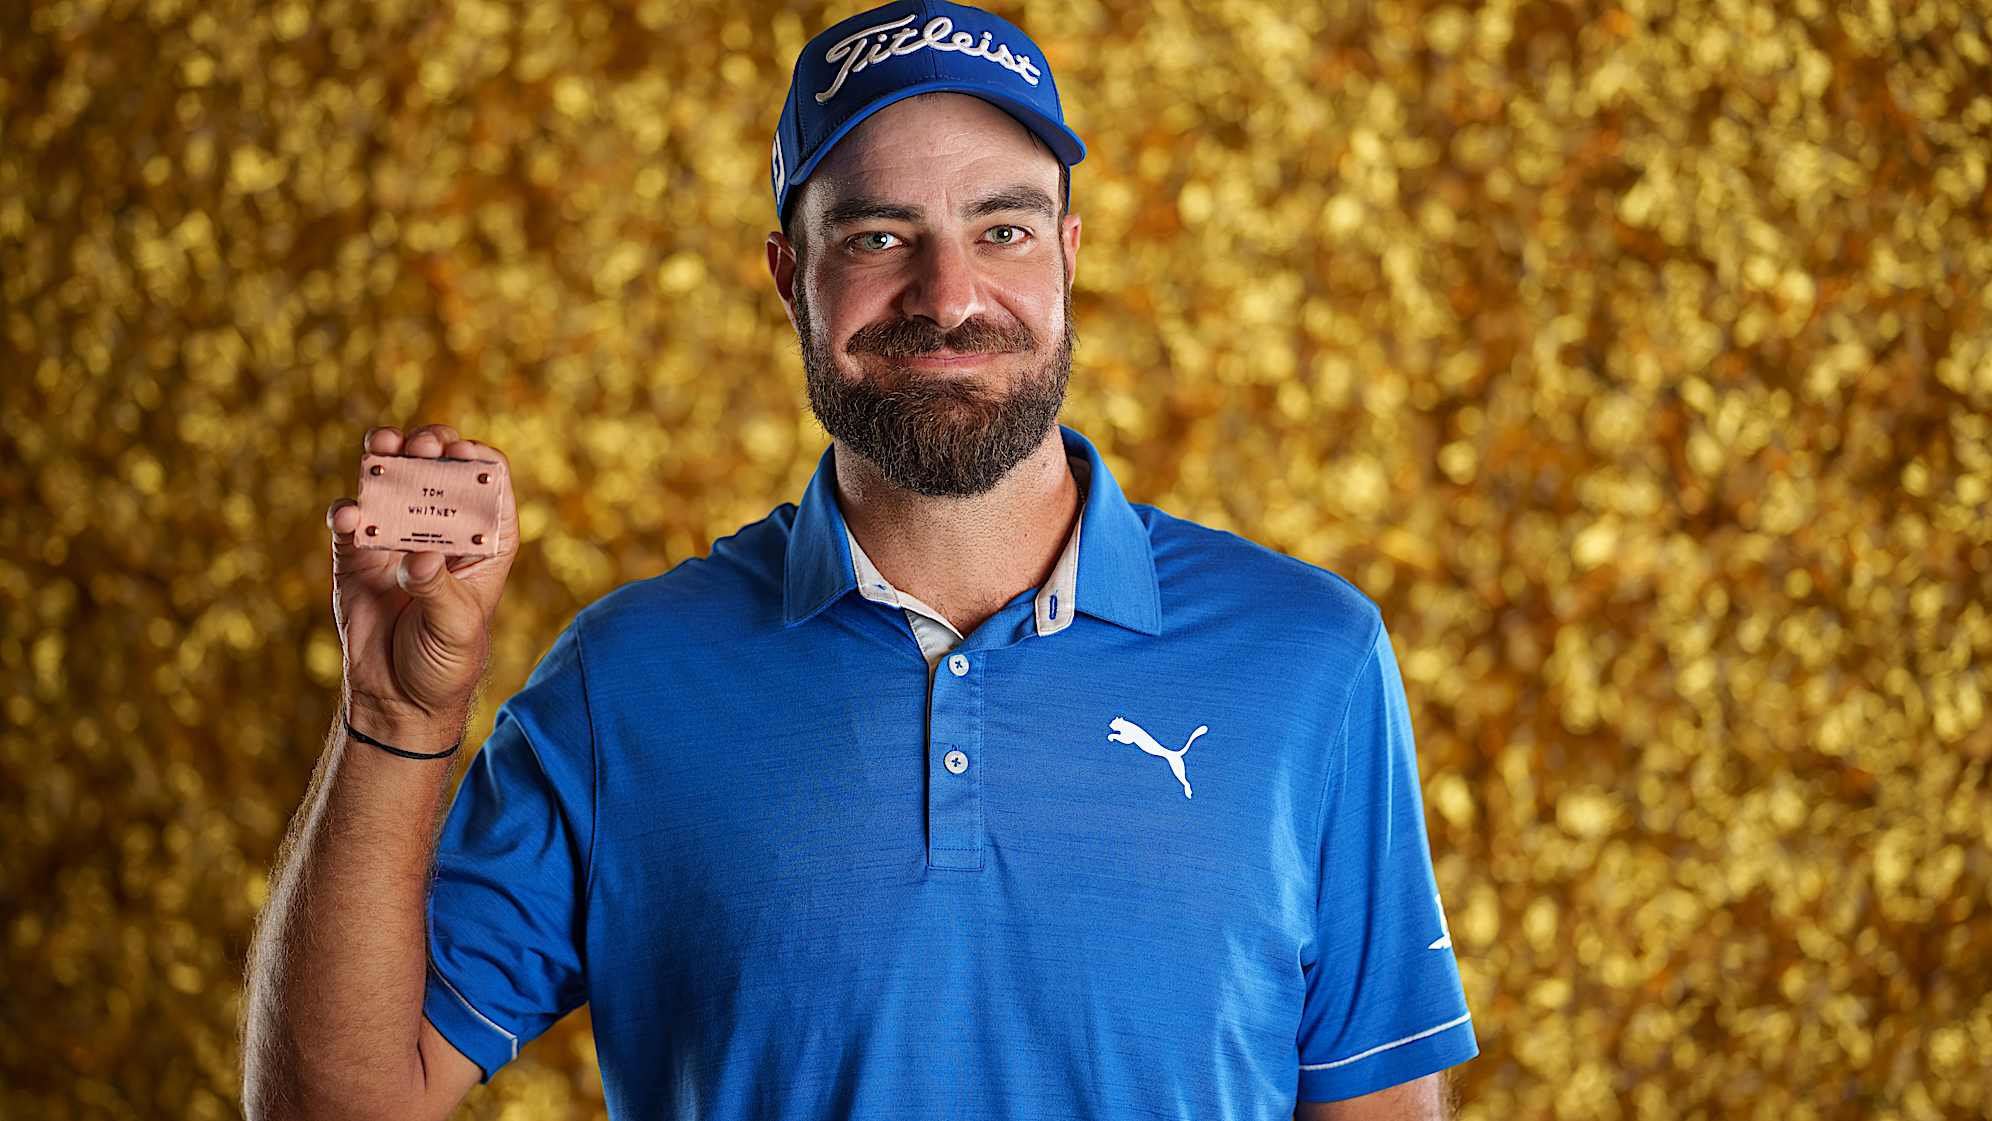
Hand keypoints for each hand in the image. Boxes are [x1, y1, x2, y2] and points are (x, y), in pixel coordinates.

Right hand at [326, 424, 519, 750]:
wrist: (397, 699)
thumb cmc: (444, 663)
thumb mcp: (455, 629)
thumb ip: (438, 591)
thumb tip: (420, 558)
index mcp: (484, 542)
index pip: (488, 484)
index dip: (477, 460)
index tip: (461, 451)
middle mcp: (442, 531)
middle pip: (438, 470)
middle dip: (430, 446)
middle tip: (421, 442)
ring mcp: (397, 537)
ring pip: (391, 482)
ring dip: (386, 458)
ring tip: (383, 448)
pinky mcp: (357, 554)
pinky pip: (350, 522)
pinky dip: (346, 511)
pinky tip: (349, 515)